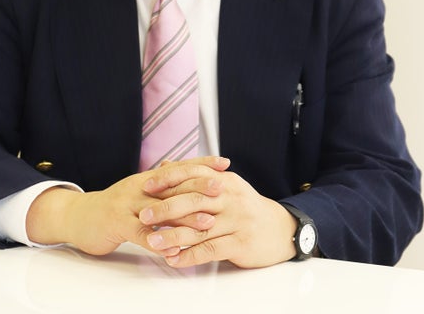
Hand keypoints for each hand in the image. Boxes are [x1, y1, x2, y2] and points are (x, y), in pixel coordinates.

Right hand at [25, 155, 229, 255]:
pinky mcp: (117, 224)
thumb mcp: (138, 190)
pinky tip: (174, 249)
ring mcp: (128, 205)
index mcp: (147, 179)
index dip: (201, 163)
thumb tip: (184, 172)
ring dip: (186, 216)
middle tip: (223, 187)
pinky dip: (159, 241)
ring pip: (160, 209)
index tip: (225, 163)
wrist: (79, 216)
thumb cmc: (114, 207)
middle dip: (199, 184)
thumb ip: (160, 183)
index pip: (178, 167)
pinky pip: (141, 234)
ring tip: (208, 220)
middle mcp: (139, 187)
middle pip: (173, 183)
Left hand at [139, 162, 296, 267]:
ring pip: (199, 228)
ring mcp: (236, 220)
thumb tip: (166, 164)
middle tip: (143, 215)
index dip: (168, 180)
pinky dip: (190, 255)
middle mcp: (230, 197)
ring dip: (173, 236)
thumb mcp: (224, 185)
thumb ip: (196, 176)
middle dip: (166, 208)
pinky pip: (211, 249)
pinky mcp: (241, 243)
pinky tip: (174, 259)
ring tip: (152, 242)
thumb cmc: (244, 206)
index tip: (146, 186)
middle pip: (194, 200)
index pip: (192, 174)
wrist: (279, 228)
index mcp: (224, 180)